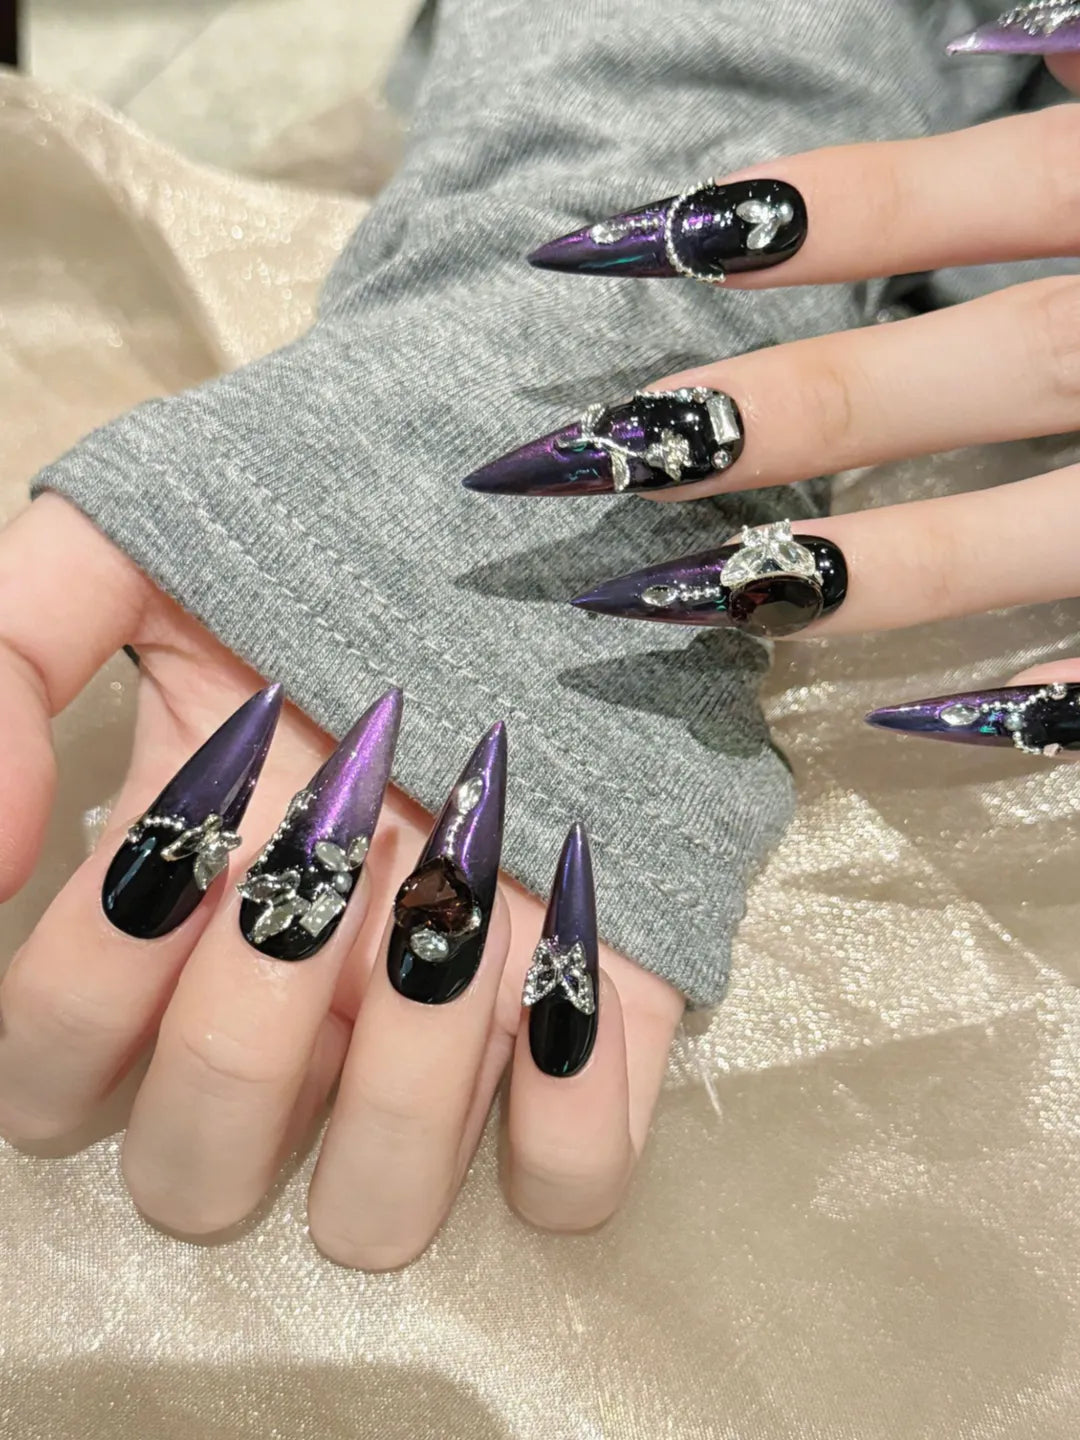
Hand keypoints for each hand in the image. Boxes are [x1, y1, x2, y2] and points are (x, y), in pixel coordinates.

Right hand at [0, 495, 681, 1267]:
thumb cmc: (333, 504)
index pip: (50, 1073)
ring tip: (443, 908)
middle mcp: (300, 995)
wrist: (534, 489)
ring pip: (376, 1213)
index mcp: (179, 901)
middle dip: (238, 1033)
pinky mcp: (602, 1011)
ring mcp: (448, 1025)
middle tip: (318, 855)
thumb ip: (7, 657)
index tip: (194, 810)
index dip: (86, 984)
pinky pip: (572, 1184)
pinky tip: (550, 981)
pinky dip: (562, 1129)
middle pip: (196, 1172)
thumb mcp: (135, 532)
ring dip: (395, 1087)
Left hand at [463, 96, 1079, 743]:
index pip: (978, 191)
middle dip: (792, 409)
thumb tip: (988, 40)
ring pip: (1030, 534)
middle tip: (598, 453)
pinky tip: (900, 725)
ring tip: (673, 603)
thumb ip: (1079, 96)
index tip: (612, 247)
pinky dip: (1035, 699)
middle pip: (986, 369)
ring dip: (862, 570)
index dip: (817, 211)